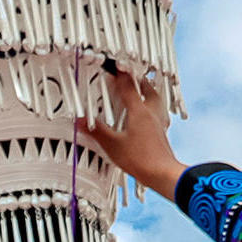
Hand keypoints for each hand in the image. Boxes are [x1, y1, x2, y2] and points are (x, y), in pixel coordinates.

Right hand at [79, 65, 183, 201]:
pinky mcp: (161, 132)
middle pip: (147, 88)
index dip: (119, 76)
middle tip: (129, 75)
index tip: (112, 68)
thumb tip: (80, 121)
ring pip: (156, 99)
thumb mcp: (112, 145)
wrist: (162, 173)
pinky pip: (158, 113)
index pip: (128, 87)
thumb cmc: (140, 160)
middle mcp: (151, 113)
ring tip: (141, 89)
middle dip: (137, 79)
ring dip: (148, 91)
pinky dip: (152, 107)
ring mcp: (158, 122)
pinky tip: (149, 114)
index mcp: (139, 111)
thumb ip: (96, 131)